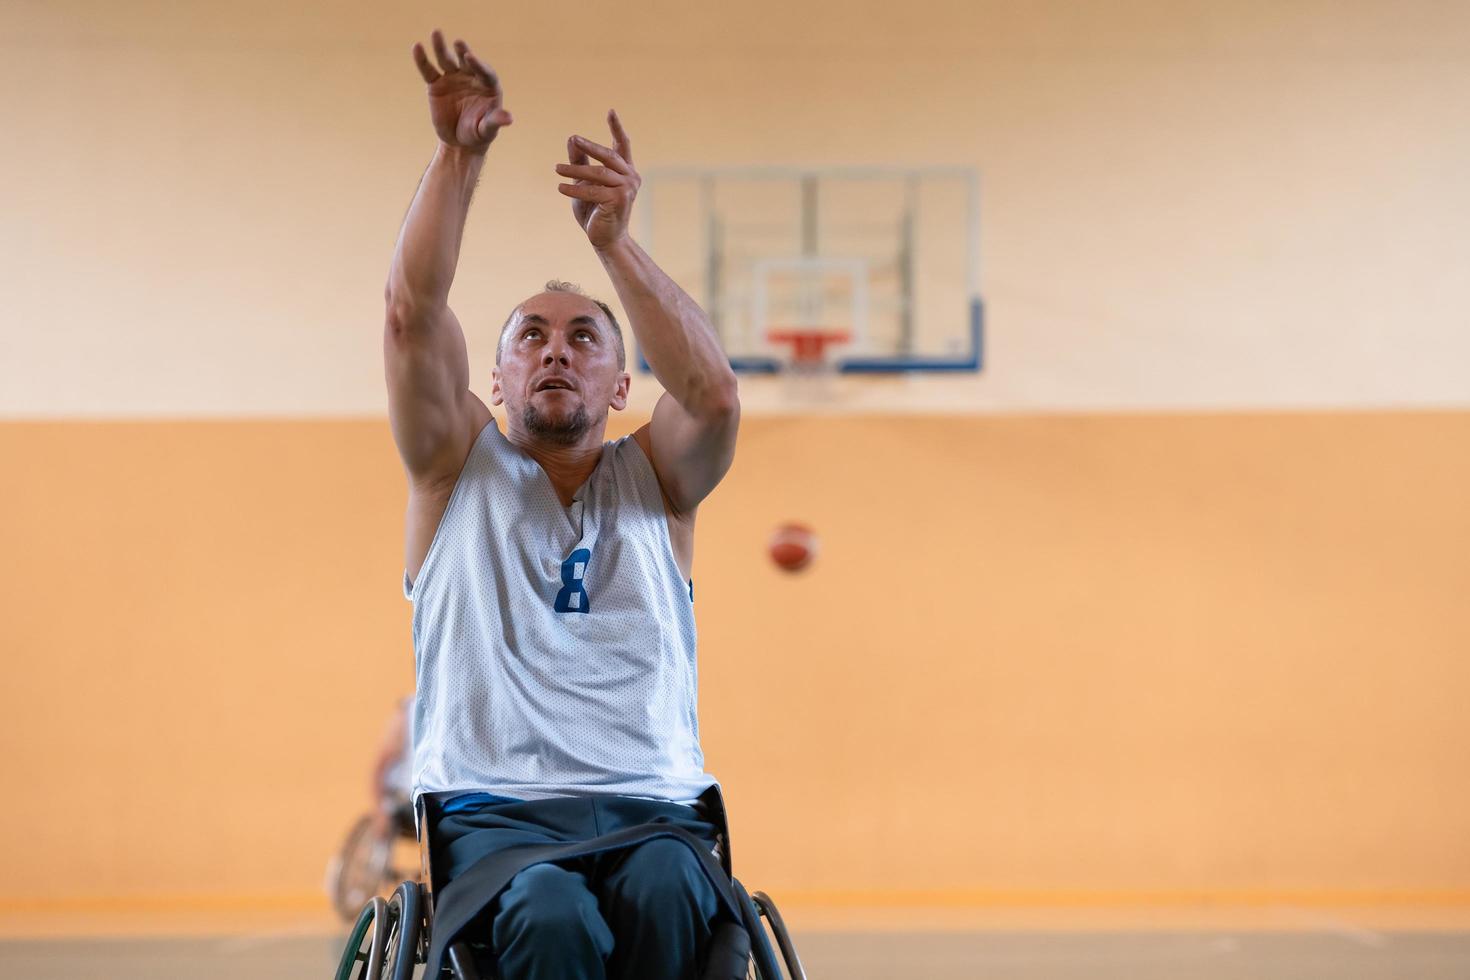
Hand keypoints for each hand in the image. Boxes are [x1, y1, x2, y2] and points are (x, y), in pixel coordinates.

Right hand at [411, 29, 511, 152]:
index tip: (470, 57)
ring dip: (441, 47)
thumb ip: (495, 121)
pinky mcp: (436, 84)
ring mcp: (453, 78)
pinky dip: (422, 60)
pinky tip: (417, 47)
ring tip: (436, 32)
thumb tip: (509, 119)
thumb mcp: (487, 129)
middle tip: (459, 43)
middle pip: (466, 61)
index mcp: (488, 85)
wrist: (459, 142)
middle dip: (463, 52)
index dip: (478, 65)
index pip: (485, 72)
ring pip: (447, 60)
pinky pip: (429, 70)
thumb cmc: (479, 134)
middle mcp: (471, 77)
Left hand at [555, 110, 640, 249]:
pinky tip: (560, 188)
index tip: (611, 111)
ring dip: (575, 170)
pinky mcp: (619, 200)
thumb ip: (580, 162)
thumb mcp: (584, 183)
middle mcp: (631, 177)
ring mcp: (627, 188)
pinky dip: (575, 189)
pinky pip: (593, 190)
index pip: (622, 145)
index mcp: (626, 171)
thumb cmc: (595, 211)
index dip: (616, 128)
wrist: (606, 239)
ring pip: (598, 173)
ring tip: (556, 169)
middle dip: (590, 146)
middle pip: (608, 155)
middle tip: (573, 139)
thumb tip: (571, 139)